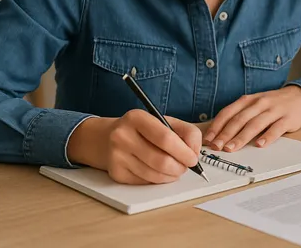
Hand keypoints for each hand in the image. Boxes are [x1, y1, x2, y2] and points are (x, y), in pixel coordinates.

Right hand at [67, 110, 201, 184]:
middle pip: (161, 160)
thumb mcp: (163, 121)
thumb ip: (185, 132)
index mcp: (137, 118)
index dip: (184, 151)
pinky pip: (145, 182)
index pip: (166, 138)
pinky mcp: (116, 173)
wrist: (105, 139)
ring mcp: (117, 156)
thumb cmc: (142, 130)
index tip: (193, 159)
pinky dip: (158, 180)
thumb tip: (194, 152)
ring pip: (154, 175)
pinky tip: (159, 171)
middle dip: (180, 167)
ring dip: (171, 176)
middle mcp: (123, 136)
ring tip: (175, 169)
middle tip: (186, 167)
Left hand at [203, 86, 300, 151]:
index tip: (208, 139)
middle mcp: (259, 103)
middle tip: (216, 147)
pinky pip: (276, 128)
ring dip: (241, 137)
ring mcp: (274, 110)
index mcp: (248, 100)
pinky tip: (259, 145)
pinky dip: (267, 137)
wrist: (299, 96)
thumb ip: (239, 115)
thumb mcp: (254, 104)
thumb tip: (218, 134)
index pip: (228, 112)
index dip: (217, 126)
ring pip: (255, 124)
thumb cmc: (271, 104)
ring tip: (231, 148)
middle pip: (239, 119)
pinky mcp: (287, 119)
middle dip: (226, 134)